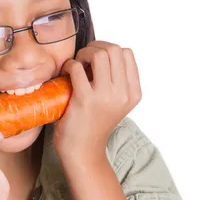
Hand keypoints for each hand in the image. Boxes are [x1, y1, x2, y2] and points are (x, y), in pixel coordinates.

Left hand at [53, 41, 141, 159]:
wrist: (83, 152)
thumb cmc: (94, 125)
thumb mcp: (115, 103)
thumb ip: (116, 82)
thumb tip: (101, 52)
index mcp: (133, 93)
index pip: (127, 53)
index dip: (108, 50)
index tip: (95, 61)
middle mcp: (123, 94)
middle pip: (114, 49)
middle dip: (95, 47)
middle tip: (83, 59)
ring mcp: (105, 96)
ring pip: (99, 54)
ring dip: (83, 53)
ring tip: (76, 65)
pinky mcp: (85, 100)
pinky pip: (77, 67)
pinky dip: (69, 65)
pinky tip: (65, 74)